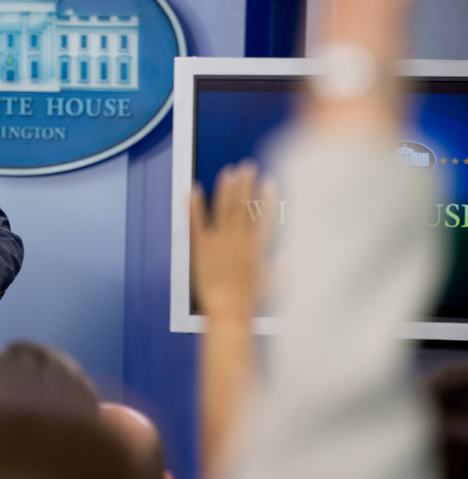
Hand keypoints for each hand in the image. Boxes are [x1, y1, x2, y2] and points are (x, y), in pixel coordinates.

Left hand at [189, 161, 274, 320]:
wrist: (229, 311)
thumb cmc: (251, 302)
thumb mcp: (274, 284)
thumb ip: (281, 267)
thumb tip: (286, 256)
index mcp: (258, 247)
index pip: (264, 216)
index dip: (267, 197)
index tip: (269, 181)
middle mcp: (239, 241)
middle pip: (244, 207)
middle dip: (246, 185)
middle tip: (247, 167)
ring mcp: (219, 243)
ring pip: (224, 210)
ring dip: (226, 189)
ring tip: (228, 172)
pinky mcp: (201, 249)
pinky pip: (196, 223)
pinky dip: (193, 206)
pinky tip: (192, 190)